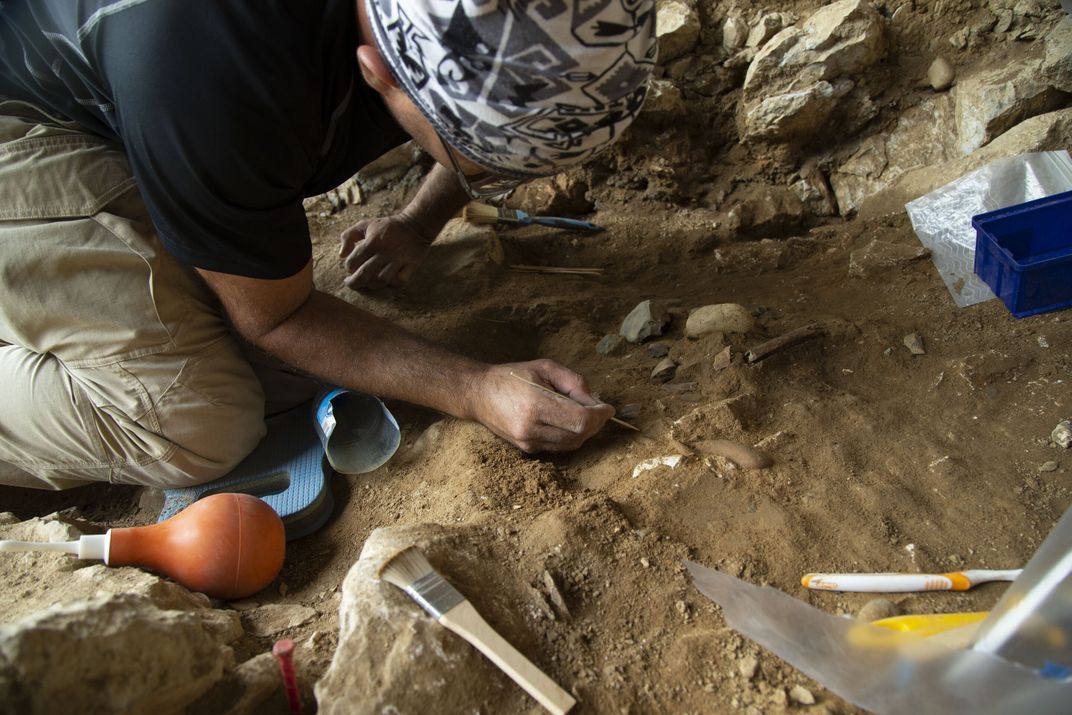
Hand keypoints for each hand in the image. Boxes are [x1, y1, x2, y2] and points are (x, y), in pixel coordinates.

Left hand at [339, 213, 433, 290]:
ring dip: (372, 285)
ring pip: (381, 280)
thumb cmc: (387, 227)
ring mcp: (399, 260)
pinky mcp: (411, 266)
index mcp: (372, 242)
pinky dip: (391, 284)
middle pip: (365, 274)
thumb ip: (348, 236)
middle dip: (354, 283)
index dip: (348, 267)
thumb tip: (341, 255)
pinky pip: (400, 281)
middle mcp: (385, 252)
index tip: (350, 268)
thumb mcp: (365, 225)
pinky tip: (386, 282)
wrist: (415, 225)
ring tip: (368, 283)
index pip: (353, 261)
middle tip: (351, 284)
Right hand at [470, 360, 614, 452]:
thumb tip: (597, 402)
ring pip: (571, 444)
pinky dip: (570, 436)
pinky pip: (559, 447)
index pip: (580, 420)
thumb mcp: (545, 368)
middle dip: (596, 423)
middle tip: (598, 409)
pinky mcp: (526, 449)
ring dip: (584, 431)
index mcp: (535, 405)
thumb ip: (574, 383)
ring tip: (582, 413)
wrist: (478, 394)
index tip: (608, 407)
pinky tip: (566, 421)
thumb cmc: (513, 375)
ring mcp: (527, 442)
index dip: (600, 415)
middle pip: (579, 435)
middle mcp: (531, 428)